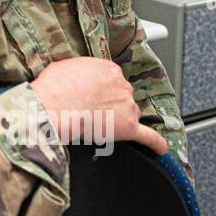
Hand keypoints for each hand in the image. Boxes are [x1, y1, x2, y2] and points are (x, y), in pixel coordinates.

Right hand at [29, 57, 167, 155]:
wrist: (55, 106)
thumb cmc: (55, 87)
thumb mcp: (65, 66)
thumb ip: (79, 71)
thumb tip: (74, 77)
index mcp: (109, 69)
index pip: (113, 80)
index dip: (101, 90)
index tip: (92, 95)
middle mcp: (122, 85)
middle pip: (123, 96)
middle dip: (110, 104)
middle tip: (91, 110)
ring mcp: (127, 106)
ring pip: (129, 114)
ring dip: (118, 119)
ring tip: (98, 125)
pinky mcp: (128, 127)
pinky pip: (147, 136)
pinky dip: (155, 143)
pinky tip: (160, 148)